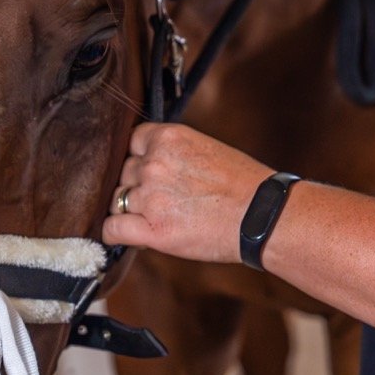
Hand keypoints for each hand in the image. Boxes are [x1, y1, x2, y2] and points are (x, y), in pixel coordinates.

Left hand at [103, 123, 272, 263]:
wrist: (263, 216)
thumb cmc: (243, 185)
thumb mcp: (205, 148)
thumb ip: (173, 153)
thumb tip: (146, 165)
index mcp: (168, 137)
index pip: (132, 143)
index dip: (139, 160)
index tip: (151, 173)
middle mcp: (154, 164)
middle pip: (123, 173)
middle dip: (137, 187)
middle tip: (161, 202)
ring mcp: (150, 197)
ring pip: (116, 200)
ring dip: (129, 211)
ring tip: (155, 220)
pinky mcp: (152, 229)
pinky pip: (112, 229)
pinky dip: (113, 234)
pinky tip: (124, 236)